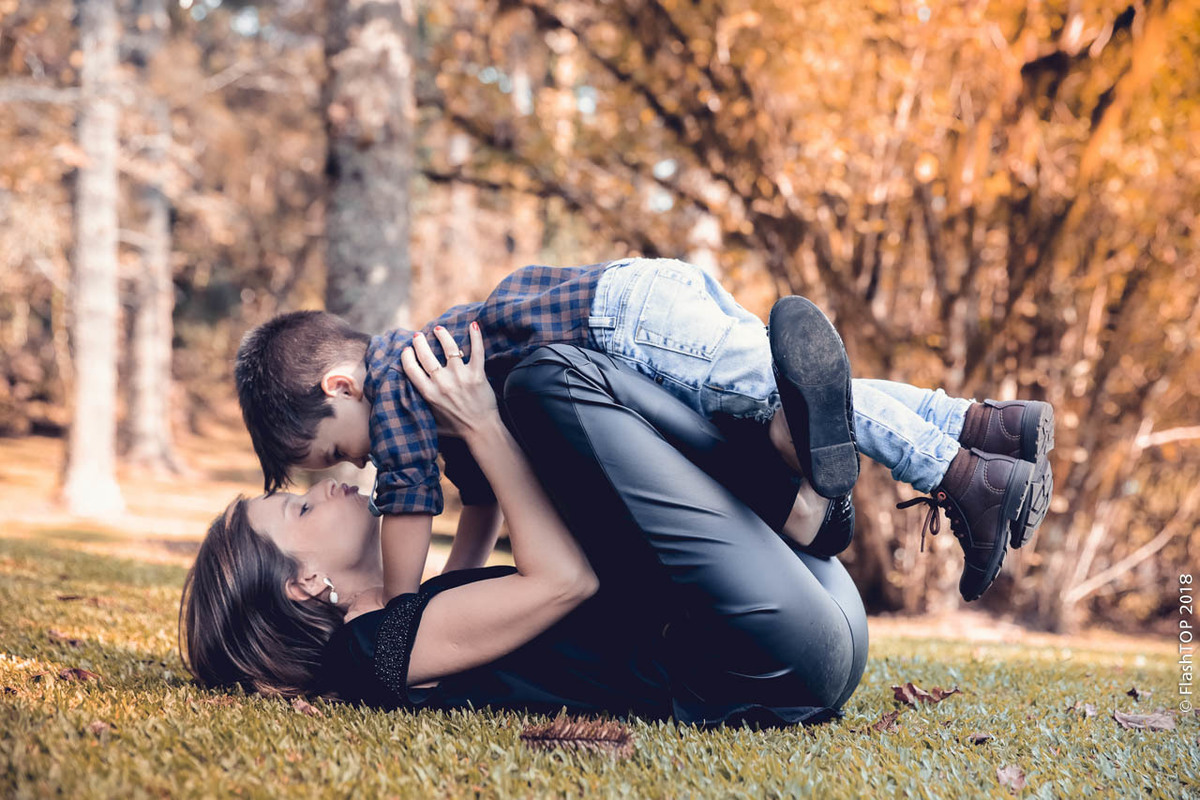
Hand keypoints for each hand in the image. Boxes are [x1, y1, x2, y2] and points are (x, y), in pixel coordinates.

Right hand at [400, 322, 497, 437]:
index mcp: (428, 394)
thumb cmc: (456, 427)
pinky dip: (476, 336)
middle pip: (426, 355)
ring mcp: (460, 378)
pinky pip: (477, 351)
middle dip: (420, 342)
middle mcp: (442, 383)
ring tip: (438, 330)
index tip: (407, 350)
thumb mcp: (431, 420)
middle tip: (419, 336)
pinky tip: (473, 325)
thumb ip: (419, 409)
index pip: (411, 369)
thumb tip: (403, 403)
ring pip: (449, 348)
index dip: (406, 356)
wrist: (481, 430)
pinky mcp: (477, 375)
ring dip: (442, 335)